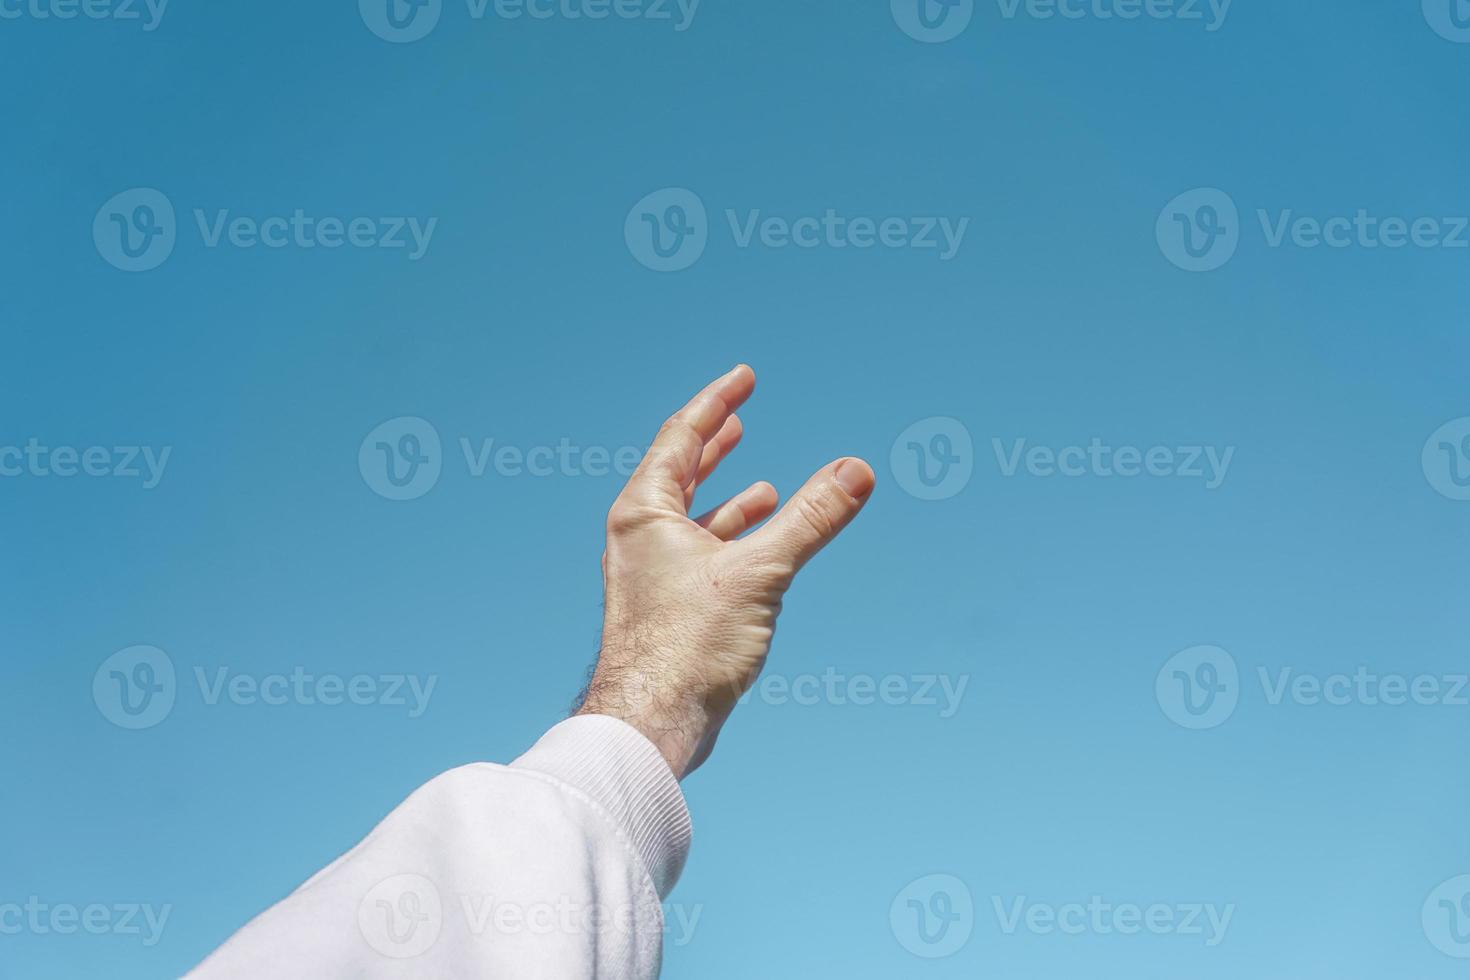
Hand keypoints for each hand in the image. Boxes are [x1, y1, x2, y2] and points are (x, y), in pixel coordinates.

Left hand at [576, 365, 874, 777]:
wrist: (650, 723)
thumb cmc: (688, 646)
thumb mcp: (760, 572)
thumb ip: (810, 518)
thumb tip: (858, 471)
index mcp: (645, 513)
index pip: (681, 437)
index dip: (716, 403)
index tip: (744, 378)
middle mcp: (640, 537)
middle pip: (679, 473)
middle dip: (714, 442)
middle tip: (740, 412)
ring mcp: (650, 574)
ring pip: (692, 520)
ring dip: (727, 497)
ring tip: (761, 484)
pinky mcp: (667, 609)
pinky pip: (701, 557)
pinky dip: (731, 542)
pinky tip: (757, 551)